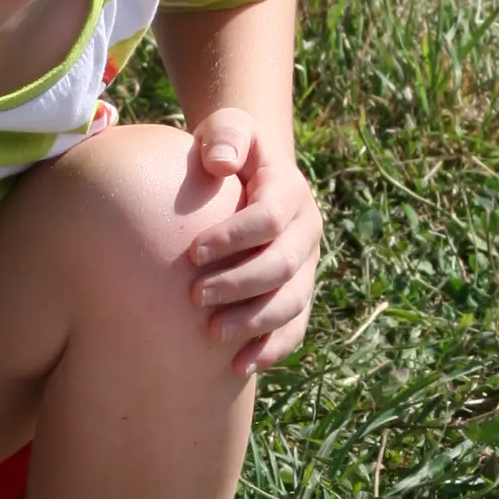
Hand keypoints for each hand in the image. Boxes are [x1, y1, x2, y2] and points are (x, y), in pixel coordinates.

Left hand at [186, 107, 322, 374]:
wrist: (247, 177)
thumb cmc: (226, 153)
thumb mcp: (227, 131)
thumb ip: (224, 135)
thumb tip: (219, 162)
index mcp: (290, 192)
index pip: (271, 217)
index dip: (235, 236)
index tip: (192, 251)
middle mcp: (305, 231)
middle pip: (282, 265)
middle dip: (240, 284)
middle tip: (195, 296)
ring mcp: (305, 266)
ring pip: (291, 302)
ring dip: (255, 322)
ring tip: (213, 334)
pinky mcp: (297, 293)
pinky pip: (294, 328)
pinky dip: (272, 348)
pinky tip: (242, 367)